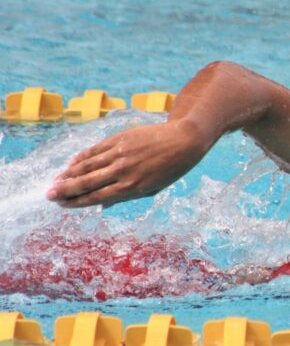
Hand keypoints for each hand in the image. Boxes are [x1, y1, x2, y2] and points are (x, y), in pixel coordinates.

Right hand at [47, 121, 207, 207]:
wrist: (184, 142)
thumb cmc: (169, 169)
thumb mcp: (151, 189)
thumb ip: (125, 196)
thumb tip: (101, 205)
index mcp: (132, 188)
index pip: (97, 197)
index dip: (77, 202)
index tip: (62, 205)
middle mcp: (123, 172)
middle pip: (87, 183)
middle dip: (66, 190)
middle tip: (50, 195)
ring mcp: (120, 154)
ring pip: (87, 166)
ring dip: (68, 174)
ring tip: (56, 181)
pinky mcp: (119, 139)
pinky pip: (95, 150)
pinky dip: (81, 158)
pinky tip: (71, 164)